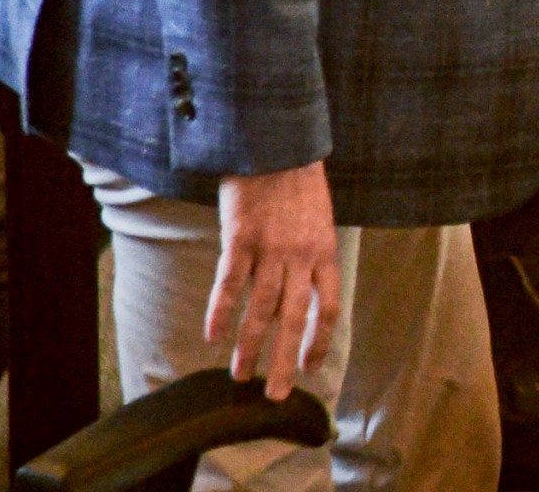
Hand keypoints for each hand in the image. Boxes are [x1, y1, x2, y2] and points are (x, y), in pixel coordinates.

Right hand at [206, 161, 340, 398]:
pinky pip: (229, 284)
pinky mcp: (241, 239)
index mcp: (325, 252)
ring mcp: (271, 250)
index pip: (327, 308)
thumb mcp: (321, 217)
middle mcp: (301, 257)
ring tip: (240, 374)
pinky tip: (211, 336)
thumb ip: (313, 251)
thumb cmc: (300, 180)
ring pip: (260, 310)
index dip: (318, 341)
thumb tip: (305, 283)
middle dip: (284, 361)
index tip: (308, 366)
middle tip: (276, 395)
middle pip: (294, 320)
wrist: (279, 143)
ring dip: (248, 346)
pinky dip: (220, 311)